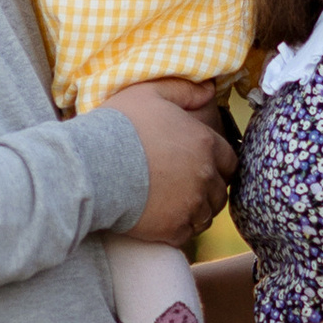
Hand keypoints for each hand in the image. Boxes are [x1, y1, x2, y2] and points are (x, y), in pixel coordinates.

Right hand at [107, 80, 234, 249]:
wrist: (92, 166)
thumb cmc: (120, 125)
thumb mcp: (150, 93)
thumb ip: (184, 90)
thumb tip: (209, 89)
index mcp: (205, 144)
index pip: (230, 161)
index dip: (218, 164)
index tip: (200, 166)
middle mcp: (205, 176)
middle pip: (220, 191)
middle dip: (208, 190)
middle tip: (185, 187)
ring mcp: (191, 205)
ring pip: (206, 215)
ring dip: (195, 211)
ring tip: (172, 204)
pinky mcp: (173, 229)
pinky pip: (186, 233)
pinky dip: (178, 228)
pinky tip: (161, 218)